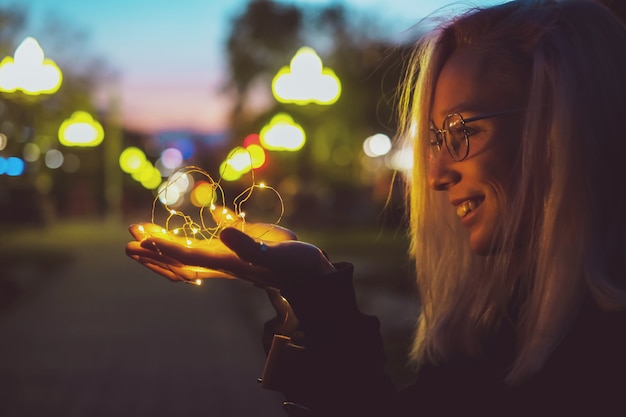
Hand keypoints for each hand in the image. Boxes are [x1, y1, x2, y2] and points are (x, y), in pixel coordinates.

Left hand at [126, 208, 334, 287]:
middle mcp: (223, 259)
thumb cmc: (294, 266)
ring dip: (166, 241)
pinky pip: (218, 234)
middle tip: (128, 240)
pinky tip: (204, 213)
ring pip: (191, 248)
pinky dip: (206, 226)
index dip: (163, 248)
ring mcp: (230, 251)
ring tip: (143, 232)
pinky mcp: (242, 241)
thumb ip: (248, 244)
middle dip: (153, 251)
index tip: (140, 239)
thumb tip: (221, 228)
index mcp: (226, 261)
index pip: (187, 256)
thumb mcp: (273, 254)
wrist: (310, 273)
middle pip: (180, 258)